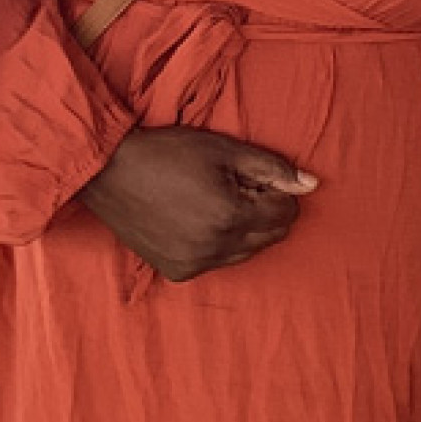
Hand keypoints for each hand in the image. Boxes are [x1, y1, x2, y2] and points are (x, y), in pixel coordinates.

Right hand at [80, 124, 316, 282]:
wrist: (108, 172)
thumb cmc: (167, 153)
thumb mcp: (225, 149)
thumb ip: (272, 168)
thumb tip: (312, 185)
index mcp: (230, 215)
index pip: (286, 213)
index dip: (275, 190)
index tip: (249, 175)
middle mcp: (215, 248)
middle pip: (271, 236)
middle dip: (264, 210)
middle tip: (232, 185)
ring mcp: (195, 264)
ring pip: (247, 253)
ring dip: (242, 229)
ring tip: (211, 200)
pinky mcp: (178, 272)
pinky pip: (217, 262)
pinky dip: (216, 244)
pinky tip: (193, 219)